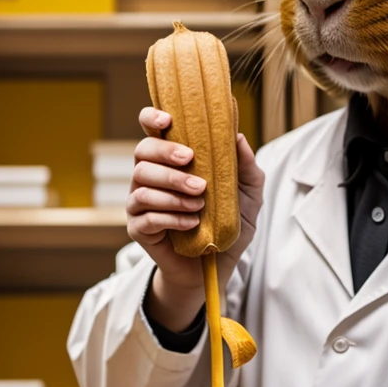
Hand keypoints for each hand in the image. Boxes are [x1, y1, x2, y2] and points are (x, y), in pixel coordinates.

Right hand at [127, 107, 264, 329]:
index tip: (167, 120)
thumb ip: (245, 166)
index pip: (151, 131)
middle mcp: (150, 177)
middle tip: (192, 162)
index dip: (152, 118)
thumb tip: (238, 136)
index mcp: (172, 162)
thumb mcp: (248, 195)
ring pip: (142, 185)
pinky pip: (145, 217)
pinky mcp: (139, 229)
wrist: (217, 267)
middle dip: (166, 154)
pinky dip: (171, 217)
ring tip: (200, 202)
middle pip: (142, 152)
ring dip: (173, 190)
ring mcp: (140, 203)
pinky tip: (192, 223)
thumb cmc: (228, 224)